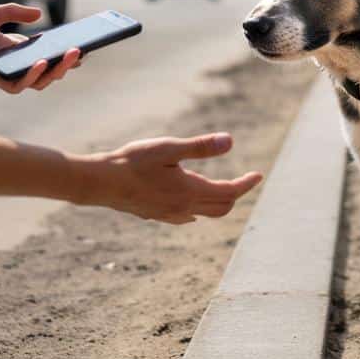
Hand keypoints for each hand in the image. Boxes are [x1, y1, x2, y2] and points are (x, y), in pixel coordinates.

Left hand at [0, 3, 80, 93]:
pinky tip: (42, 63)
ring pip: (39, 81)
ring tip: (70, 57)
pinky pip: (19, 85)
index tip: (82, 44)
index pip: (45, 53)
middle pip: (47, 69)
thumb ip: (15, 11)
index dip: (63, 51)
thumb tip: (40, 14)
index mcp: (14, 49)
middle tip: (82, 52)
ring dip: (56, 71)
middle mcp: (13, 64)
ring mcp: (5, 74)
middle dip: (66, 62)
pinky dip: (33, 75)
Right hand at [84, 133, 263, 223]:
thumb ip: (200, 147)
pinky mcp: (156, 215)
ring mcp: (169, 215)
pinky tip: (191, 200)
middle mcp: (183, 208)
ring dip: (218, 202)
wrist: (101, 183)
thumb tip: (230, 141)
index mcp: (190, 191)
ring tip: (221, 188)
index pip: (230, 192)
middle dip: (236, 195)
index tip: (258, 175)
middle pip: (221, 207)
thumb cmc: (133, 161)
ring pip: (204, 214)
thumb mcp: (169, 148)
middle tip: (244, 181)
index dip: (246, 184)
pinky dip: (199, 208)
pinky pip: (187, 217)